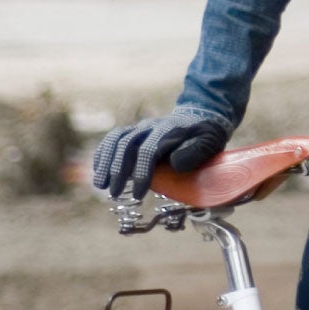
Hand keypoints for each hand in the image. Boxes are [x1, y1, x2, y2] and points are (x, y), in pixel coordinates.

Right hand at [90, 108, 228, 199]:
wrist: (201, 116)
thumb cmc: (206, 134)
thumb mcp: (210, 142)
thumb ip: (196, 151)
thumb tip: (174, 164)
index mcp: (169, 130)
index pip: (148, 150)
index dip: (141, 173)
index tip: (138, 194)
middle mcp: (151, 126)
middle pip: (127, 144)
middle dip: (118, 170)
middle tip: (113, 193)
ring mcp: (141, 127)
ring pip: (116, 140)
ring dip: (106, 162)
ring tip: (100, 185)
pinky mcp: (135, 131)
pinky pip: (114, 138)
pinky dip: (103, 153)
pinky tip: (98, 170)